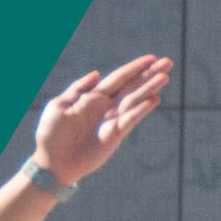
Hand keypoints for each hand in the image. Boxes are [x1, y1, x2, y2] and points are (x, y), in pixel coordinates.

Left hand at [25, 55, 169, 195]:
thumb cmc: (51, 134)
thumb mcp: (59, 105)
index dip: (135, 68)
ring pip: (135, 100)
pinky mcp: (115, 135)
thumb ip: (78, 89)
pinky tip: (154, 99)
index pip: (119, 78)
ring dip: (149, 87)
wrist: (52, 162)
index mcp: (93, 97)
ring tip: (165, 76)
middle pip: (132, 86)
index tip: (152, 58)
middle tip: (168, 62)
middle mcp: (106, 107)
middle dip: (149, 74)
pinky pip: (130, 119)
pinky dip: (141, 109)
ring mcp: (112, 121)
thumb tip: (97, 74)